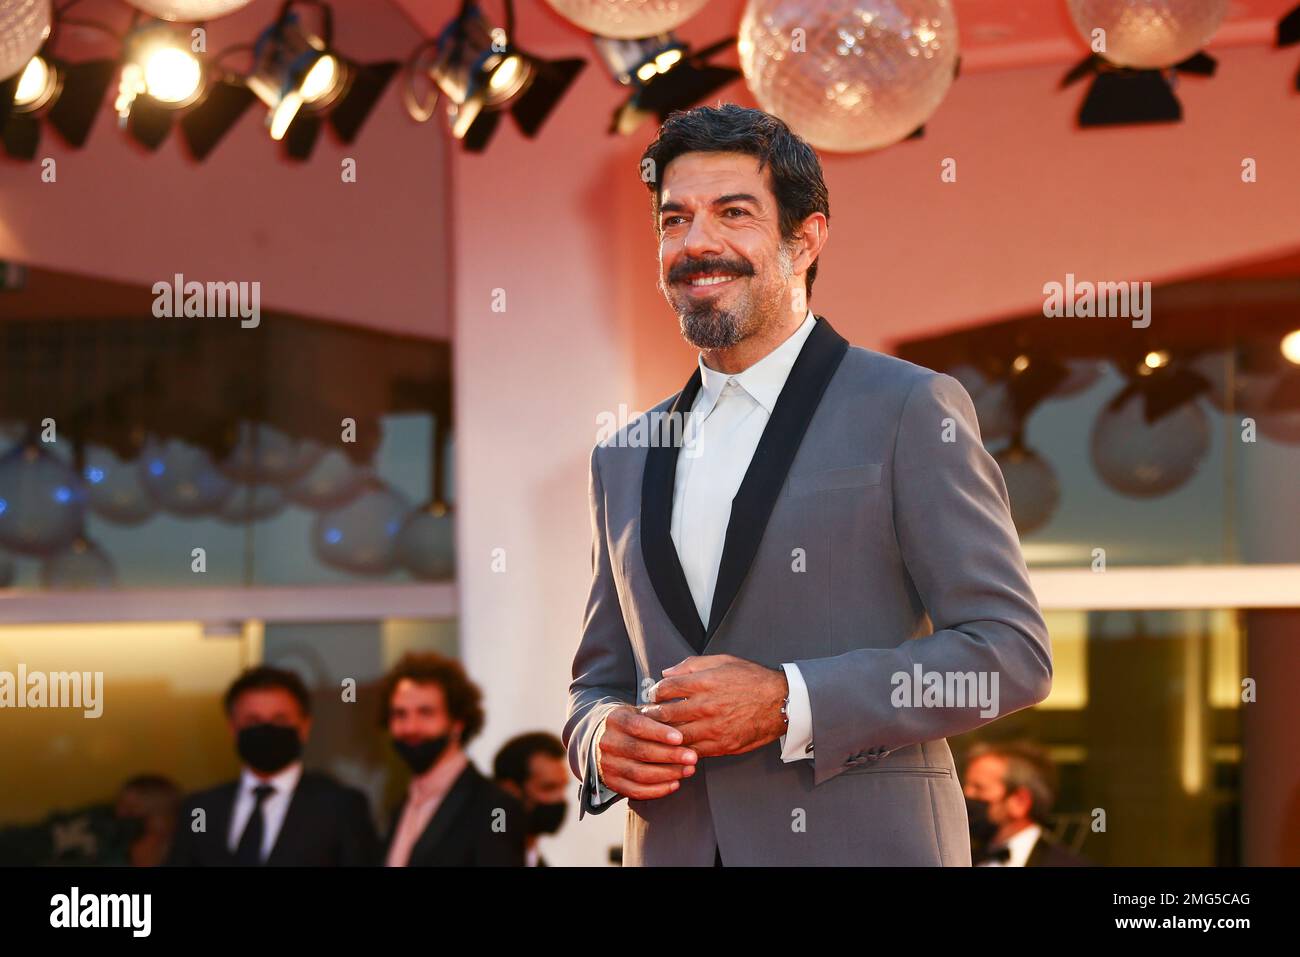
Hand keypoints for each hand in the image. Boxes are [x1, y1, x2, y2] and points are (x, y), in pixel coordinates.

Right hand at [595, 704, 697, 800]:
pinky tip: (675, 784)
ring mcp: (608, 765)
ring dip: (668, 774)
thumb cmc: (630, 725)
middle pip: (641, 752)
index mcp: (616, 720)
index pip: (638, 726)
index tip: (680, 738)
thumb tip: (686, 725)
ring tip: (688, 770)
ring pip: (640, 774)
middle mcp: (608, 743)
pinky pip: (636, 791)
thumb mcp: (639, 713)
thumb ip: (658, 718)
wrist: (601, 739)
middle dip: (670, 756)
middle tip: (692, 757)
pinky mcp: (612, 783)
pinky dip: (658, 790)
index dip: (660, 733)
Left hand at [641, 655, 788, 757]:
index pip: (666, 688)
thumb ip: (692, 665)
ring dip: (663, 735)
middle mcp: (706, 706)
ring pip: (676, 736)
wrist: (781, 702)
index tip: (654, 695)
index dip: (655, 692)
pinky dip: (682, 749)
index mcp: (704, 682)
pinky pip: (694, 751)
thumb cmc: (752, 679)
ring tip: (657, 733)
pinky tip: (677, 746)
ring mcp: (714, 728)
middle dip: (652, 715)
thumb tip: (667, 673)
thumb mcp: (723, 661)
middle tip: (646, 717)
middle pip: (666, 714)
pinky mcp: (722, 745)